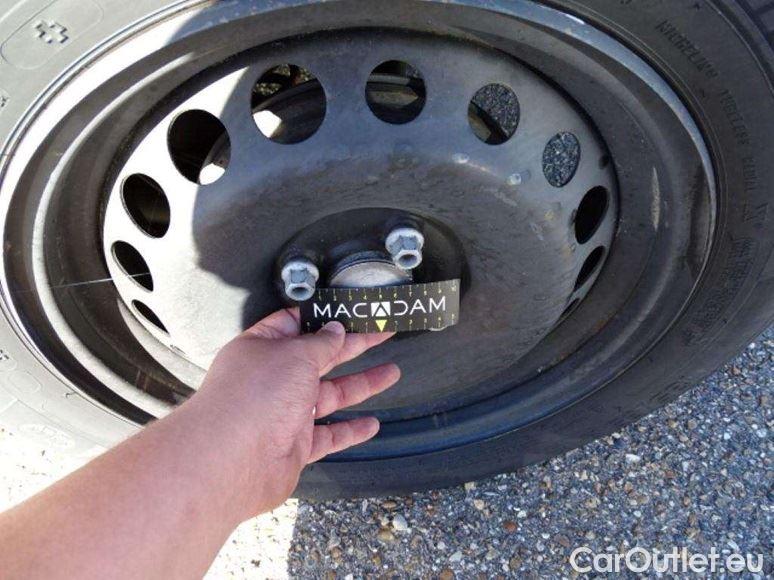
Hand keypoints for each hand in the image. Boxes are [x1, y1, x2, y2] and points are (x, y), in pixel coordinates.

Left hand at [193, 308, 398, 514]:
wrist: (232, 461)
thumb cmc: (253, 398)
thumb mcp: (294, 355)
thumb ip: (320, 343)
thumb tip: (335, 330)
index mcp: (263, 348)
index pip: (295, 325)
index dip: (323, 318)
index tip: (351, 311)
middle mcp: (272, 379)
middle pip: (320, 357)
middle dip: (353, 346)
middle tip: (382, 333)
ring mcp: (284, 413)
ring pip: (330, 395)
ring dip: (362, 384)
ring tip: (391, 372)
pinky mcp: (294, 445)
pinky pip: (328, 434)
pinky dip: (350, 429)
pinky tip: (371, 424)